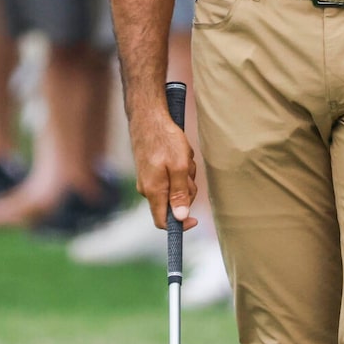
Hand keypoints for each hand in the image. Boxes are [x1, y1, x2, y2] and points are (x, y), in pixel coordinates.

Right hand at [129, 100, 199, 229]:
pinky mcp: (151, 170)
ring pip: (175, 188)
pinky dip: (179, 168)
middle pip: (173, 204)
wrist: (148, 117)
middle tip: (189, 170)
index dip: (180, 225)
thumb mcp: (179, 166)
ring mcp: (148, 179)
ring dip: (185, 176)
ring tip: (183, 157)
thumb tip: (181, 218)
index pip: (163, 222)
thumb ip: (180, 193)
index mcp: (154, 191)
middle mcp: (148, 189)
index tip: (195, 220)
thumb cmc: (165, 140)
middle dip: (187, 190)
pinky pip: (171, 177)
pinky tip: (179, 153)